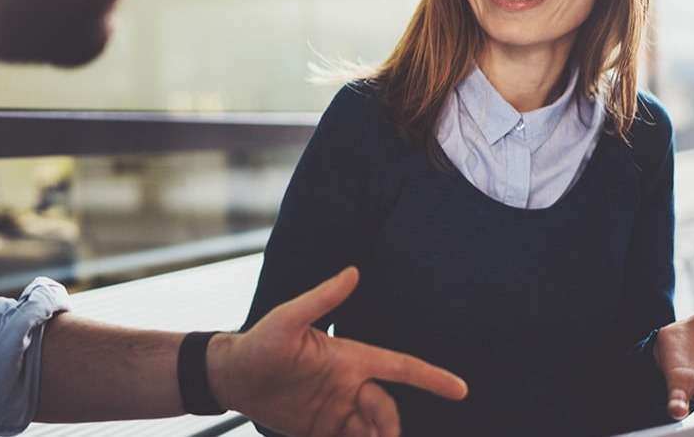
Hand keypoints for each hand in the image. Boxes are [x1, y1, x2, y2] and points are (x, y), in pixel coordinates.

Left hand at [207, 267, 468, 436]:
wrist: (232, 377)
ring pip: (373, 429)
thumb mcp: (287, 318)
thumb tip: (352, 271)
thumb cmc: (260, 342)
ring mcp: (339, 409)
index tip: (461, 390)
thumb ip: (321, 299)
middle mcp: (351, 384)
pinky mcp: (324, 429)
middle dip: (389, 427)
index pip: (401, 367)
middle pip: (387, 409)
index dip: (432, 378)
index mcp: (351, 359)